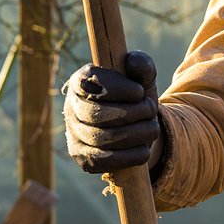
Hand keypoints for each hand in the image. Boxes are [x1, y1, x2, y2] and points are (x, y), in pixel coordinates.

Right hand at [63, 50, 161, 173]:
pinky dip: (129, 156)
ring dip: (135, 134)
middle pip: (96, 114)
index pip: (91, 83)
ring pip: (100, 139)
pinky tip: (144, 149)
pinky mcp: (82, 157)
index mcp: (81, 81)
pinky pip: (102, 161)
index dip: (120, 89)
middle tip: (151, 110)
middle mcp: (71, 108)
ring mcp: (73, 134)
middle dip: (132, 113)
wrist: (136, 127)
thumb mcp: (142, 78)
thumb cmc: (136, 97)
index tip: (140, 92)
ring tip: (152, 128)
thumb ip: (142, 65)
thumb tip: (133, 61)